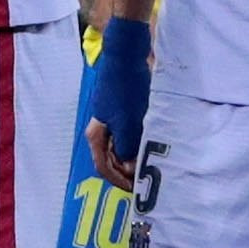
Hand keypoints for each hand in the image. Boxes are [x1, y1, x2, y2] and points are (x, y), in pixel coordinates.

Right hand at [87, 17, 151, 189]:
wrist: (125, 56)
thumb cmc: (125, 91)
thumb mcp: (128, 124)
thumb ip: (128, 149)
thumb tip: (130, 169)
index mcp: (96, 135)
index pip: (104, 168)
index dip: (120, 182)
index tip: (137, 191)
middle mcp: (100, 129)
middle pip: (111, 159)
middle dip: (128, 171)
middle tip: (148, 180)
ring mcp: (109, 118)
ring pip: (121, 146)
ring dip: (134, 156)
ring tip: (152, 162)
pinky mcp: (119, 110)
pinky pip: (127, 134)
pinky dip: (138, 142)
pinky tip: (152, 142)